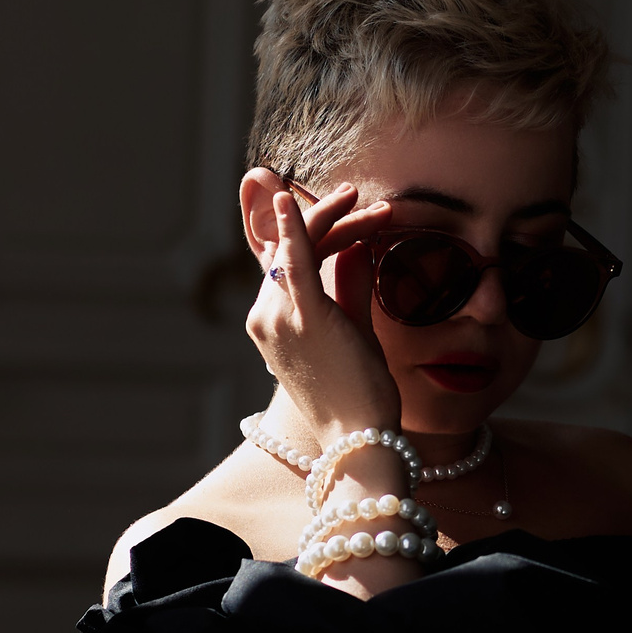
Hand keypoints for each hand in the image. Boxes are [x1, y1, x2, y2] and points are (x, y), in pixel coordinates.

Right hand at [241, 168, 398, 439]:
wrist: (359, 440)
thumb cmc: (359, 396)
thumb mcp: (355, 332)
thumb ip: (351, 288)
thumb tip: (359, 246)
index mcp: (271, 324)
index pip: (287, 262)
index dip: (305, 228)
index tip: (336, 206)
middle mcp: (265, 318)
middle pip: (291, 250)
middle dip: (326, 217)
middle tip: (356, 193)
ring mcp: (278, 319)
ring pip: (299, 249)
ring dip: (332, 218)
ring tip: (366, 199)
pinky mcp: (304, 319)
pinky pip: (294, 262)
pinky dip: (292, 227)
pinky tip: (289, 197)